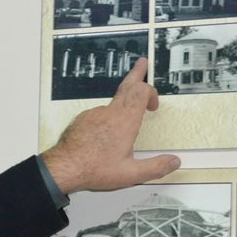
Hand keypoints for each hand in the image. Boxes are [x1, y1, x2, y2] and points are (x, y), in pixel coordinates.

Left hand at [41, 58, 179, 194]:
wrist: (63, 168)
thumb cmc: (94, 169)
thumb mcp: (130, 173)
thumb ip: (155, 167)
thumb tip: (173, 161)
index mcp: (125, 121)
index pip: (141, 91)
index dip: (151, 93)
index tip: (153, 104)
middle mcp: (109, 113)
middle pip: (126, 86)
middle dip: (137, 74)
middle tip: (142, 63)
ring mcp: (93, 114)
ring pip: (112, 104)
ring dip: (122, 106)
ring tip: (123, 126)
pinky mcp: (82, 120)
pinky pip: (98, 115)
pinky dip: (106, 120)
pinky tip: (104, 137)